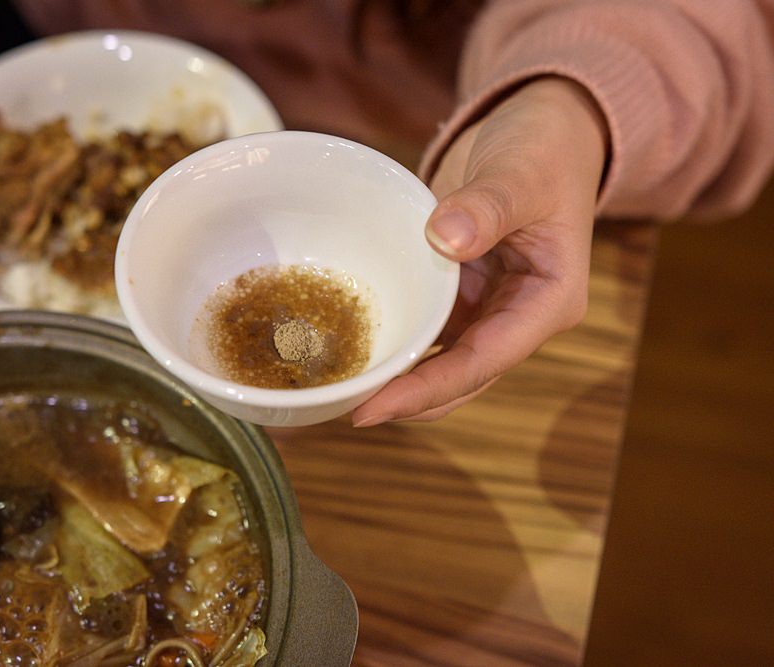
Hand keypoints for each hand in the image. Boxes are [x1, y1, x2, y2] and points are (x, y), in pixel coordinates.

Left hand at [352, 77, 608, 425]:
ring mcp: (488, 308)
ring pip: (440, 361)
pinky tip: (352, 346)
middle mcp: (518, 316)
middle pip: (460, 377)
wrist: (542, 127)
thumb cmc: (544, 148)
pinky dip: (394, 338)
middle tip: (345, 409)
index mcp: (548, 302)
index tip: (375, 408)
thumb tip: (445, 238)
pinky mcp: (460, 293)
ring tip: (340, 390)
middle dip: (407, 399)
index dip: (429, 390)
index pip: (484, 360)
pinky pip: (425, 326)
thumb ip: (489, 205)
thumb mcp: (522, 172)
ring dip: (397, 378)